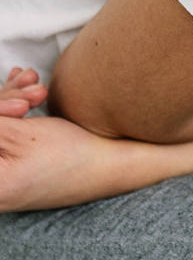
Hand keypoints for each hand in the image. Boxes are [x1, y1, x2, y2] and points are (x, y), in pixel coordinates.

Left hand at [0, 65, 192, 211]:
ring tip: (38, 87)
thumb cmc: (72, 157)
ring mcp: (3, 172)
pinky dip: (13, 107)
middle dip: (2, 102)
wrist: (115, 167)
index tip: (18, 105)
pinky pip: (4, 127)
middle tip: (33, 92)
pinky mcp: (14, 161)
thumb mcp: (18, 133)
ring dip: (10, 99)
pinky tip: (30, 88)